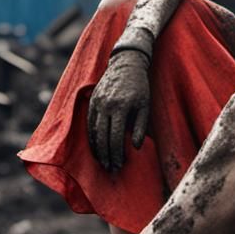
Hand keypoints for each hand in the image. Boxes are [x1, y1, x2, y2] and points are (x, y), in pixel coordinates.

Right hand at [87, 50, 150, 171]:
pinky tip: (95, 147)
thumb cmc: (140, 86)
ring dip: (97, 149)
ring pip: (93, 131)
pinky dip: (91, 137)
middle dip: (106, 155)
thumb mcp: (145, 105)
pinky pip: (89, 123)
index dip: (116, 153)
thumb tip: (135, 147)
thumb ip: (141, 126)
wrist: (126, 64)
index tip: (119, 164)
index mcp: (120, 107)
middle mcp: (105, 106)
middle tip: (110, 168)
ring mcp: (96, 103)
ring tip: (102, 162)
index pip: (115, 137)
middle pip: (102, 137)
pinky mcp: (92, 101)